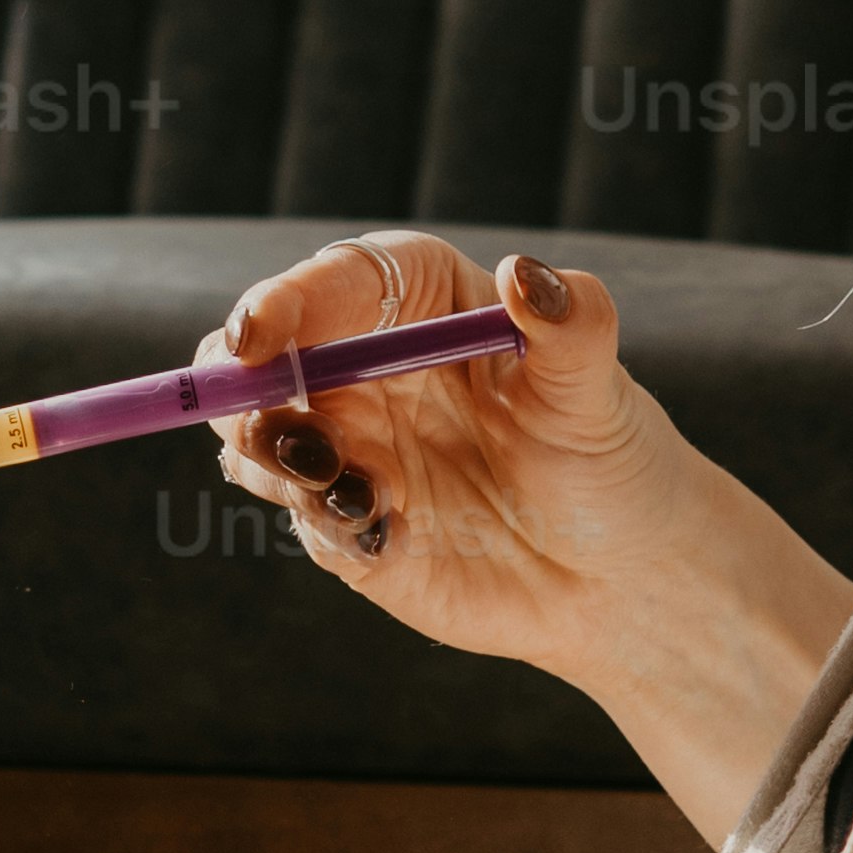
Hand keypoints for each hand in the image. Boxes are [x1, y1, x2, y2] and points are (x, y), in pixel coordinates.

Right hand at [205, 239, 665, 684]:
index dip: (282, 300)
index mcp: (418, 303)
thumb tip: (524, 274)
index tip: (259, 335)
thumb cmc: (611, 463)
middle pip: (256, 354)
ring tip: (342, 487)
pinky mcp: (340, 521)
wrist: (613, 578)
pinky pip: (296, 514)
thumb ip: (568, 327)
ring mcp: (346, 445)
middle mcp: (364, 366)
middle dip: (239, 386)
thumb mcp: (596, 393)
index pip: (333, 281)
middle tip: (281, 428)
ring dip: (268, 457)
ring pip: (252, 433)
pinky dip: (323, 522)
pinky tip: (389, 535)